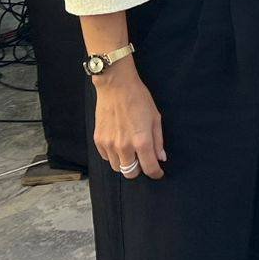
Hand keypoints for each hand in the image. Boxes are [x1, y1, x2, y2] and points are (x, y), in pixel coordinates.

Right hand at [91, 59, 165, 179]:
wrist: (115, 86)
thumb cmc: (139, 99)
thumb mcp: (155, 117)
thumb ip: (158, 140)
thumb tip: (160, 158)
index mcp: (141, 141)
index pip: (149, 168)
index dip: (156, 173)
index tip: (158, 172)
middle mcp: (124, 146)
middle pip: (130, 173)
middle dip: (139, 169)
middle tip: (143, 159)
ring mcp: (109, 144)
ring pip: (117, 167)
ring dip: (125, 163)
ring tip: (130, 150)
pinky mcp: (98, 140)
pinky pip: (106, 158)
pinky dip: (114, 155)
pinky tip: (119, 144)